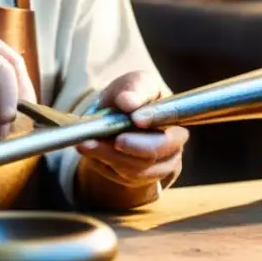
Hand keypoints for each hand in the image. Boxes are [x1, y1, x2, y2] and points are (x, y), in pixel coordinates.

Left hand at [76, 71, 187, 187]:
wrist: (115, 113)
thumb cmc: (132, 95)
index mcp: (175, 122)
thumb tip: (129, 102)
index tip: (136, 119)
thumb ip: (135, 89)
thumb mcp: (134, 83)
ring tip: (86, 143)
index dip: (156, 127)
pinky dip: (101, 163)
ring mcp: (156, 167)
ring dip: (108, 156)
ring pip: (135, 170)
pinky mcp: (136, 178)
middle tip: (113, 139)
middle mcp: (172, 149)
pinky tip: (88, 150)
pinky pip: (119, 176)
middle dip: (132, 147)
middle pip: (155, 155)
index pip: (173, 130)